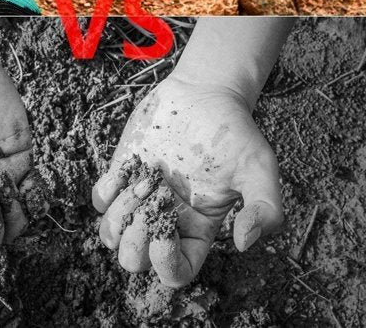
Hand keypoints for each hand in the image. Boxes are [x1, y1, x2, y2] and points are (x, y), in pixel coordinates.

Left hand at [92, 76, 282, 287]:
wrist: (205, 93)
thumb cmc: (234, 131)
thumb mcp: (259, 167)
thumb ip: (264, 207)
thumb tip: (244, 243)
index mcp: (197, 228)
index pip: (175, 272)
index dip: (165, 265)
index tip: (166, 230)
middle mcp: (166, 218)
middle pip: (135, 259)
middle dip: (136, 238)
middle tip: (154, 197)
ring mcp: (141, 196)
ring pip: (112, 234)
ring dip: (121, 213)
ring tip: (144, 180)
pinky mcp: (124, 172)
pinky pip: (100, 200)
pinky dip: (106, 193)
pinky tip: (125, 171)